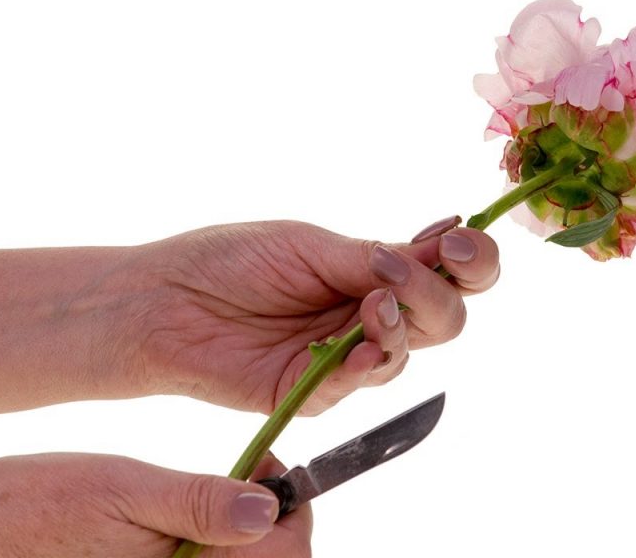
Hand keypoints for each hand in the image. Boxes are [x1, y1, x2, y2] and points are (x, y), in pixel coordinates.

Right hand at [0, 453, 310, 557]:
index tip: (269, 465)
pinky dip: (214, 549)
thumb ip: (195, 504)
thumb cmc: (24, 514)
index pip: (283, 554)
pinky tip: (194, 523)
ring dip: (248, 539)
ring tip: (227, 494)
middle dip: (275, 526)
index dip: (291, 508)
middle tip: (251, 478)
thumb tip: (265, 507)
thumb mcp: (116, 491)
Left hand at [126, 217, 499, 413]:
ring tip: (371, 302)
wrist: (165, 300)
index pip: (447, 273)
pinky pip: (354, 386)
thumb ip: (371, 257)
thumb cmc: (228, 261)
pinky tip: (356, 347)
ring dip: (400, 324)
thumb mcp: (307, 246)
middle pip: (443, 319)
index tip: (460, 242)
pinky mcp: (310, 394)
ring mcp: (342, 359)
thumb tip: (443, 244)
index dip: (471, 261)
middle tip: (394, 273)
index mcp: (372, 273)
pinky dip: (363, 365)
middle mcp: (367, 317)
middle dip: (436, 294)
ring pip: (406, 355)